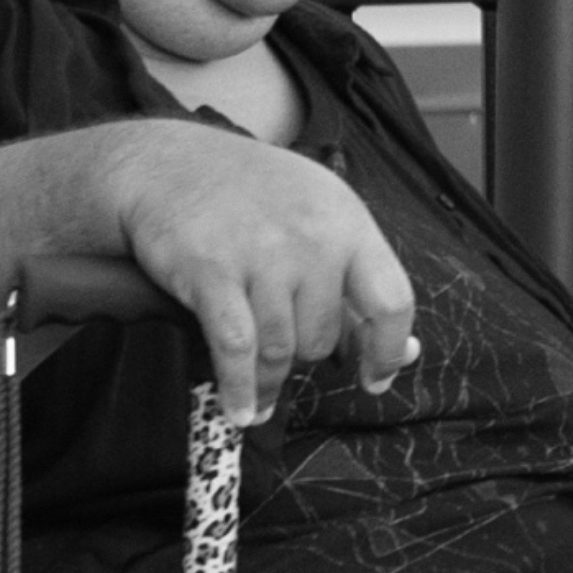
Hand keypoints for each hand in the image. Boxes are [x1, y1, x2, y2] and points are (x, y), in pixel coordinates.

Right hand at [99, 124, 417, 427]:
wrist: (169, 164)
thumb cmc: (252, 195)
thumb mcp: (320, 213)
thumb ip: (359, 280)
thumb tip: (403, 351)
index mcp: (348, 222)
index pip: (391, 300)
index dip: (387, 350)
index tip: (376, 378)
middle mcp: (312, 238)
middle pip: (324, 336)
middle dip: (304, 355)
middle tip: (282, 349)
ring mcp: (262, 254)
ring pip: (281, 350)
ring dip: (270, 382)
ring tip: (262, 398)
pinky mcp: (212, 272)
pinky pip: (237, 350)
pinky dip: (240, 388)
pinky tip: (241, 408)